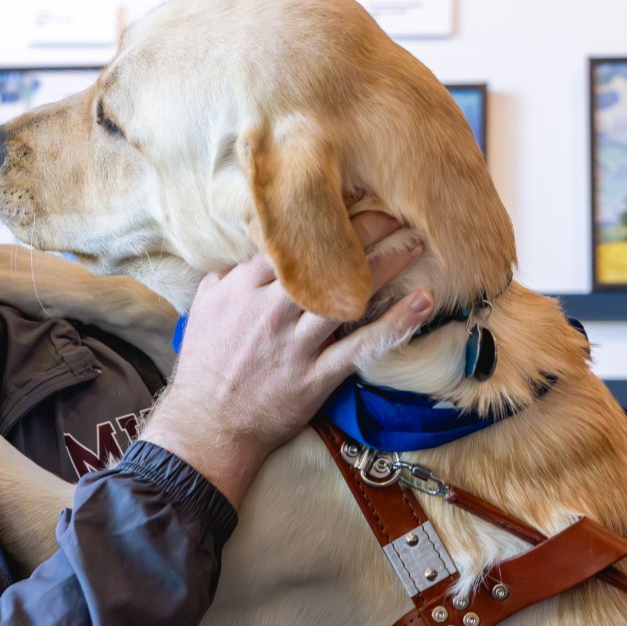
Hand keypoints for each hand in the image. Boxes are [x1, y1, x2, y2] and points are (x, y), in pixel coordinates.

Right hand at [140, 212, 432, 506]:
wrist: (207, 424)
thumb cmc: (205, 365)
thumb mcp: (204, 309)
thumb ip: (226, 277)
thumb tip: (246, 252)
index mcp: (244, 287)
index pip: (289, 240)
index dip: (321, 219)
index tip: (347, 201)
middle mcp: (272, 308)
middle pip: (325, 260)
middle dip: (362, 230)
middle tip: (393, 209)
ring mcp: (297, 343)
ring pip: (348, 294)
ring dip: (387, 265)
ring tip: (416, 242)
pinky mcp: (317, 375)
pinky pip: (362, 345)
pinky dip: (395, 323)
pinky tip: (422, 301)